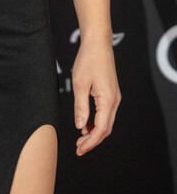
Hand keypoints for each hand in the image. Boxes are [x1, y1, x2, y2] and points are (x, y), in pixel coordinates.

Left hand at [72, 36, 120, 155]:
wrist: (98, 44)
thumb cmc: (88, 60)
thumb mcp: (79, 84)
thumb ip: (80, 106)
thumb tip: (80, 126)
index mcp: (108, 100)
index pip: (101, 129)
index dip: (90, 142)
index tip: (79, 149)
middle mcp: (114, 101)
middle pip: (106, 129)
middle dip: (92, 141)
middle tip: (78, 148)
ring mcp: (114, 97)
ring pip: (107, 122)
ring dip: (95, 132)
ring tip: (80, 139)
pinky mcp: (111, 93)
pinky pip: (106, 113)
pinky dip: (97, 122)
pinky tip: (86, 124)